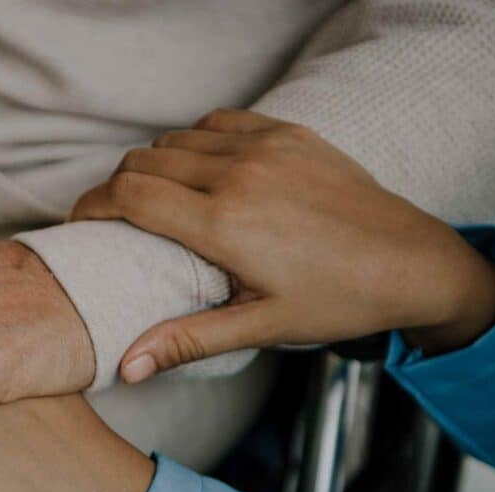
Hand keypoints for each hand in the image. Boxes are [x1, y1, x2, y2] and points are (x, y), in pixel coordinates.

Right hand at [72, 108, 494, 382]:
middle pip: (142, 162)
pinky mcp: (287, 132)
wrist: (412, 261)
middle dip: (118, 187)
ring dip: (154, 164)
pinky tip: (202, 168)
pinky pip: (217, 121)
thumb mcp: (261, 326)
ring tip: (158, 197)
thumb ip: (186, 339)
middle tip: (118, 218)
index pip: (129, 194)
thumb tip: (126, 366)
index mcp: (224, 224)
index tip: (83, 222)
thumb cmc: (336, 300)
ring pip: (175, 138)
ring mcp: (265, 147)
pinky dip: (195, 140)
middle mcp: (238, 174)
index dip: (92, 205)